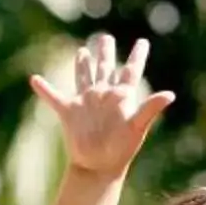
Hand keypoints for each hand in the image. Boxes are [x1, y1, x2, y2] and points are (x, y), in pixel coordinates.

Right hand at [31, 33, 173, 177]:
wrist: (99, 166)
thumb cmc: (121, 149)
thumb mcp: (137, 126)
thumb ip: (150, 108)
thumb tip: (171, 94)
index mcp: (121, 96)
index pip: (131, 71)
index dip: (137, 56)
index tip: (143, 42)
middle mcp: (104, 95)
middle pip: (105, 68)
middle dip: (105, 52)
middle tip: (105, 37)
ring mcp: (86, 102)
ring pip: (83, 76)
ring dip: (82, 64)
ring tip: (82, 51)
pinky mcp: (69, 112)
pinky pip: (54, 97)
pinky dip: (44, 89)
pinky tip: (34, 79)